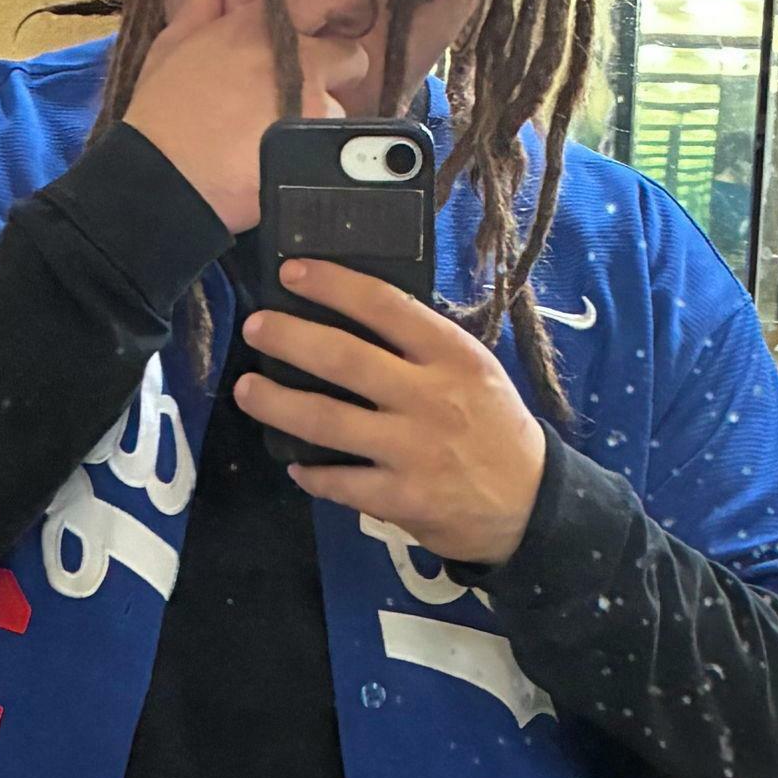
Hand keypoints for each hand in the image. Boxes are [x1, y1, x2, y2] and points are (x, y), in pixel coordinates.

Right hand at [118, 0, 372, 233]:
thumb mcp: (171, 49)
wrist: (165, 179)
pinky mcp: (317, 149)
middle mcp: (297, 57)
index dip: (336, 11)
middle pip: (351, 59)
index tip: (329, 30)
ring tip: (281, 141)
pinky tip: (283, 163)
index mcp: (261, 25)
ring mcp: (313, 104)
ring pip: (340, 110)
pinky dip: (315, 156)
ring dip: (319, 122)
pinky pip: (334, 149)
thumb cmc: (161, 114)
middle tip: (303, 98)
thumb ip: (198, 7)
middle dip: (335, 77)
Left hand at [236, 262, 546, 566]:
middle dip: (288, 338)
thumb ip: (424, 348)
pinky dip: (311, 474)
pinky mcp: (401, 497)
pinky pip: (339, 482)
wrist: (530, 504)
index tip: (293, 273)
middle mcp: (430, 398)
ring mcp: (413, 450)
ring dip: (278, 403)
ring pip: (327, 421)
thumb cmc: (495, 428)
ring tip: (247, 390)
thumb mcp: (475, 372)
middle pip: (343, 358)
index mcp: (451, 356)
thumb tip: (355, 317)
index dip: (332, 284)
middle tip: (256, 327)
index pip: (384, 305)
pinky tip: (295, 465)